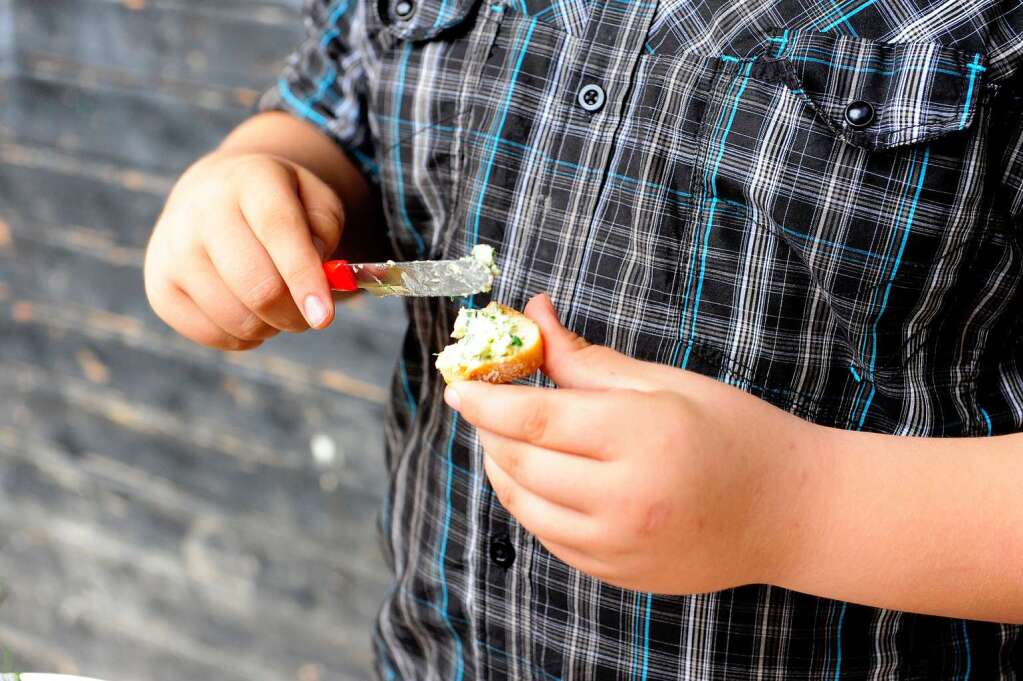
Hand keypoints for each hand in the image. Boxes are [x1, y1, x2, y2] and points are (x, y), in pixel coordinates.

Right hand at [144, 151, 343, 349]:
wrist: (213, 194)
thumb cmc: (278, 204)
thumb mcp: (315, 199)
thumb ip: (326, 231)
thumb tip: (316, 278)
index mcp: (251, 180)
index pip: (280, 232)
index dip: (305, 279)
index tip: (323, 318)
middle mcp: (203, 209)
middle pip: (258, 287)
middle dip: (295, 313)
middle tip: (307, 313)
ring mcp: (173, 249)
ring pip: (237, 318)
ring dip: (270, 325)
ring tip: (274, 303)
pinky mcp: (159, 287)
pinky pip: (211, 335)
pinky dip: (241, 337)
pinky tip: (247, 312)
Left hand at [445, 294, 818, 594]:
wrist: (790, 512)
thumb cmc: (736, 433)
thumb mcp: (666, 383)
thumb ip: (588, 359)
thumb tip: (534, 315)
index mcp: (639, 437)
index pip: (532, 419)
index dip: (484, 399)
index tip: (458, 382)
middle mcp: (623, 499)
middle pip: (517, 461)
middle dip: (488, 429)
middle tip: (485, 402)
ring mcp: (617, 545)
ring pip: (523, 504)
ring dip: (501, 466)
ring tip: (509, 437)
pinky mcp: (616, 573)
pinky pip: (547, 537)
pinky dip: (528, 502)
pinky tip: (539, 476)